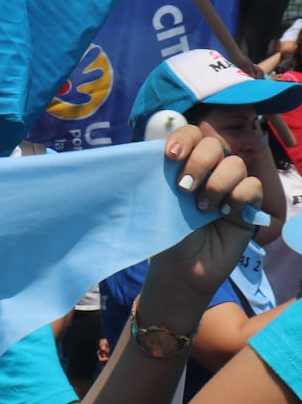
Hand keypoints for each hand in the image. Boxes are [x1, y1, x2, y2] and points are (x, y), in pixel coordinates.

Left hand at [141, 125, 262, 329]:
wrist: (180, 269)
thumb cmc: (164, 235)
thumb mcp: (154, 202)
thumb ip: (155, 174)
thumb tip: (150, 147)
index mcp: (183, 164)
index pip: (190, 134)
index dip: (184, 138)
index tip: (171, 156)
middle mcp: (208, 170)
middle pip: (214, 143)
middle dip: (198, 162)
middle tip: (183, 189)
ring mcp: (230, 186)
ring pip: (235, 163)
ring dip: (217, 183)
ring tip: (202, 208)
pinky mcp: (248, 204)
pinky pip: (252, 185)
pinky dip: (238, 196)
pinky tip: (225, 213)